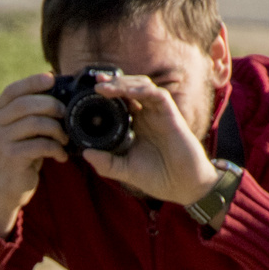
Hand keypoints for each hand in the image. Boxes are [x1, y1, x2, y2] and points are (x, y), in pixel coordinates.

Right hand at [0, 73, 70, 237]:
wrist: (3, 189)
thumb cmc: (17, 156)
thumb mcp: (18, 131)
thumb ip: (28, 112)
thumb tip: (55, 87)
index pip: (12, 90)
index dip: (32, 82)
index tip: (52, 78)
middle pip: (26, 104)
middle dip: (52, 105)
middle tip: (66, 115)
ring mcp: (0, 141)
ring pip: (36, 123)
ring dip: (57, 129)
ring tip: (65, 139)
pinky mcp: (11, 157)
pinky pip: (40, 145)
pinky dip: (56, 149)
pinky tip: (61, 156)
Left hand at [80, 73, 219, 206]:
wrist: (183, 186)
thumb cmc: (157, 177)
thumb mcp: (125, 170)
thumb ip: (106, 163)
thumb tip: (85, 154)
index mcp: (136, 125)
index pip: (121, 101)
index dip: (107, 94)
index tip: (90, 92)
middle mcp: (147, 115)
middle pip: (130, 88)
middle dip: (113, 83)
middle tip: (96, 83)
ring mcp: (159, 114)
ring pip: (142, 86)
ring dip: (124, 84)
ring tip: (105, 87)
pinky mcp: (171, 115)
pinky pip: (157, 95)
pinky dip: (142, 91)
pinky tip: (128, 92)